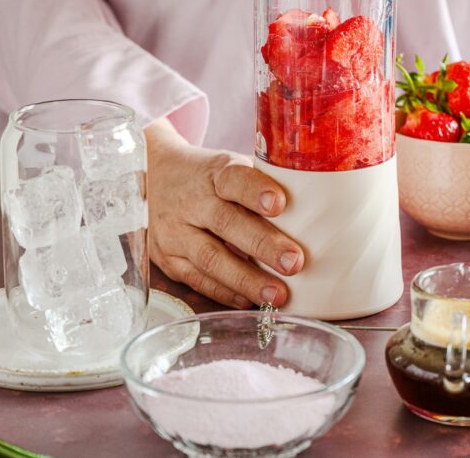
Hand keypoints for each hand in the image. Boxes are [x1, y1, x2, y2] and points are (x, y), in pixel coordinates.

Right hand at [144, 119, 303, 308]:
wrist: (151, 177)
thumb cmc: (208, 177)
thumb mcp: (229, 167)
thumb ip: (261, 184)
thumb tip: (318, 206)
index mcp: (212, 173)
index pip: (233, 179)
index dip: (255, 191)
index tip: (280, 203)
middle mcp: (191, 202)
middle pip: (225, 223)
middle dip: (262, 244)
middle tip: (294, 262)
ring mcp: (176, 232)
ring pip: (210, 259)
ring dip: (246, 280)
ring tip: (278, 295)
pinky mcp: (168, 259)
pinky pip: (197, 280)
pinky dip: (225, 292)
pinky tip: (249, 301)